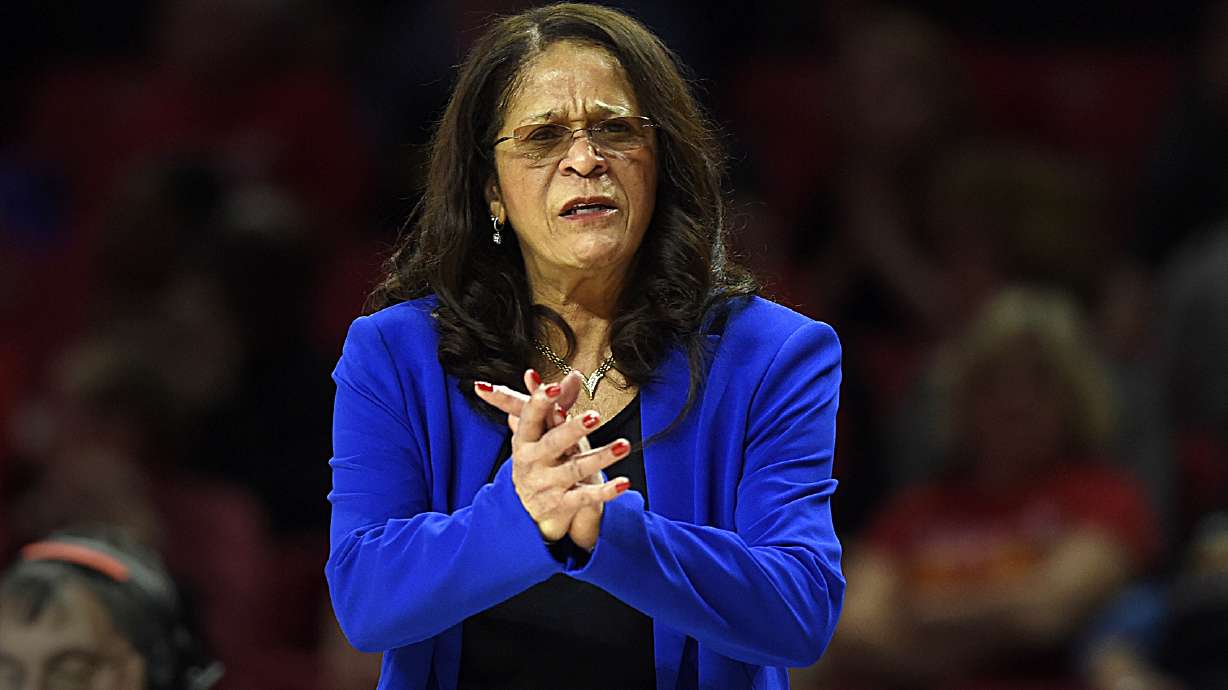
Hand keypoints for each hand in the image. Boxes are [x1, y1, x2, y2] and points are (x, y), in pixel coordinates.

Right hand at [517, 370, 605, 551]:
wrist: (529, 508)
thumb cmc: (539, 460)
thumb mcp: (543, 432)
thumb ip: (560, 403)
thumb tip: (575, 374)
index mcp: (524, 440)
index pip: (530, 418)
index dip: (541, 402)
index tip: (555, 387)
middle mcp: (531, 462)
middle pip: (553, 443)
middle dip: (573, 429)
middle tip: (596, 416)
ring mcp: (546, 484)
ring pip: (575, 469)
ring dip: (600, 457)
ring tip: (623, 445)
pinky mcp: (561, 504)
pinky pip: (585, 497)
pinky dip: (605, 492)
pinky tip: (623, 483)